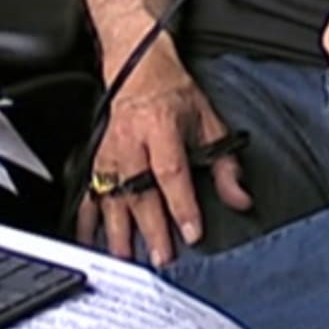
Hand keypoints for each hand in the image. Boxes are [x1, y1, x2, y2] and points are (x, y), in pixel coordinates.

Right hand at [77, 38, 250, 265]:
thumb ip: (226, 164)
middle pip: (139, 192)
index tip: (192, 232)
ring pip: (110, 198)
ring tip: (126, 258)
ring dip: (118, 232)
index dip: (182, 205)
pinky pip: (88, 194)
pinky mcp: (94, 161)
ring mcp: (108, 154)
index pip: (172, 173)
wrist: (137, 70)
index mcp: (161, 129)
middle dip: (150, 229)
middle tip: (161, 257)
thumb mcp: (209, 122)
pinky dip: (87, 220)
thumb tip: (240, 199)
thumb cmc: (174, 94)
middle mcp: (131, 143)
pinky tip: (90, 240)